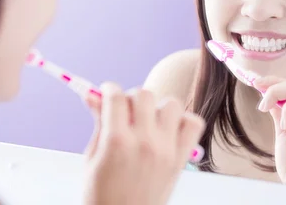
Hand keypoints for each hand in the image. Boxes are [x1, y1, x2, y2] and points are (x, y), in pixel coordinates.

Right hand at [82, 82, 204, 204]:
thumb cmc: (101, 196)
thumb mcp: (92, 159)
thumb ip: (98, 123)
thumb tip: (92, 95)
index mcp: (117, 142)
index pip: (116, 96)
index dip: (108, 90)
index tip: (107, 93)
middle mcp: (144, 142)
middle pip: (143, 94)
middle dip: (131, 98)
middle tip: (126, 112)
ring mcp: (166, 150)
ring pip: (171, 103)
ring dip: (158, 107)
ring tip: (148, 122)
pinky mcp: (181, 159)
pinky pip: (193, 123)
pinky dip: (182, 121)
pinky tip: (167, 131)